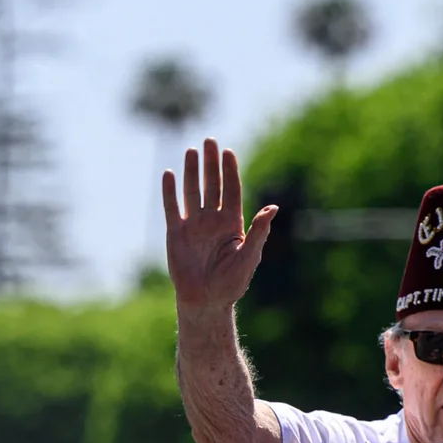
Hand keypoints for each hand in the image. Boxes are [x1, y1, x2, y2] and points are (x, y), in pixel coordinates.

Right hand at [163, 137, 276, 315]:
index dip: (230, 171)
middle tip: (209, 140)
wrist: (205, 301)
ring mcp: (194, 225)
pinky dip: (170, 192)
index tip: (228, 152)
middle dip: (211, 163)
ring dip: (191, 171)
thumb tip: (273, 208)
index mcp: (232, 224)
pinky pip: (172, 208)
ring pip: (192, 191)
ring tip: (191, 151)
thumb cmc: (231, 283)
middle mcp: (213, 220)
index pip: (231, 191)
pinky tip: (169, 174)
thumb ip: (259, 231)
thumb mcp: (249, 256)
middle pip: (212, 185)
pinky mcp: (176, 233)